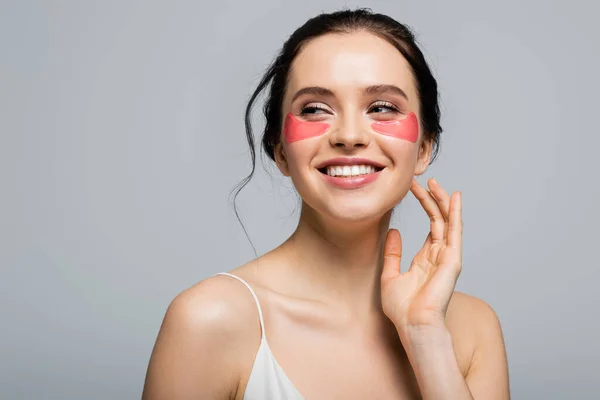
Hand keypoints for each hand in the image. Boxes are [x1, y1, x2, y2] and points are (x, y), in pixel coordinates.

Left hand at [380, 178, 462, 335]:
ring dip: (442, 201)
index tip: (413, 189)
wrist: (412, 324)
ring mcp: (447, 257)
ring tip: (436, 183)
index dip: (424, 206)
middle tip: (423, 180)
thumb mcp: (389, 275)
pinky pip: (454, 232)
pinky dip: (455, 214)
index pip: (430, 226)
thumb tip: (393, 232)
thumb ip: (392, 253)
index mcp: (427, 259)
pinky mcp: (452, 260)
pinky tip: (454, 198)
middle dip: (432, 199)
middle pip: (439, 220)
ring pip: (447, 222)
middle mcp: (440, 256)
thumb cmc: (402, 309)